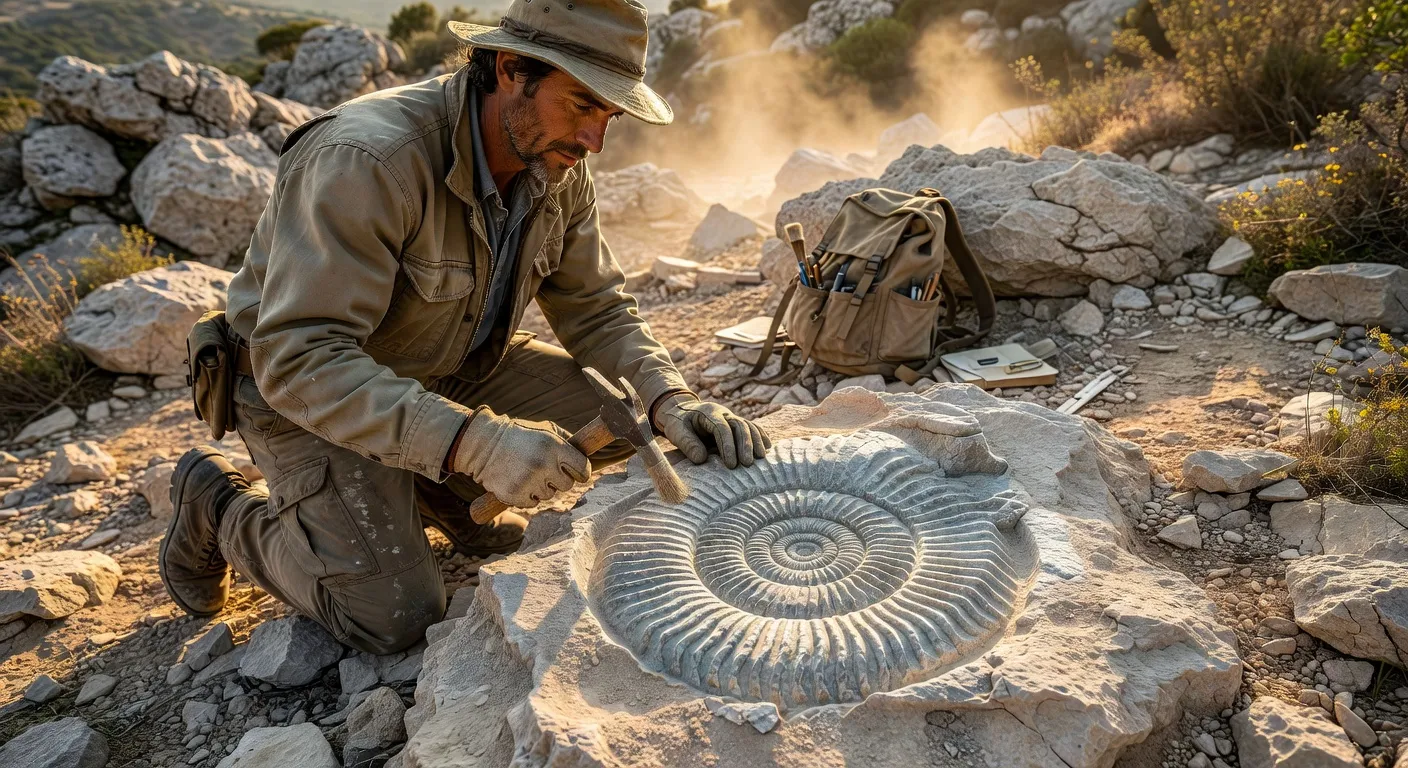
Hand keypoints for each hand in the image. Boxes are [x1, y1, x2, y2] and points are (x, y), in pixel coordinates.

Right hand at [452, 408, 589, 506]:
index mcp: (554, 446)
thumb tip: (588, 452)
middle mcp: (543, 464)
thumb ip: (567, 441)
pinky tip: (518, 481)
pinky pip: (532, 503)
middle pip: (567, 485)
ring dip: (541, 487)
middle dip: (559, 479)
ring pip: (549, 495)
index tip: (576, 472)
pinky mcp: (514, 495)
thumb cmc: (519, 436)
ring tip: (526, 472)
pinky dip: (527, 496)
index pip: (583, 468)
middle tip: (544, 470)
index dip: (581, 472)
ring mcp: (528, 481)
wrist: (482, 444)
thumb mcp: (545, 430)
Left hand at [655, 394, 770, 467]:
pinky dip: (760, 435)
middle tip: (748, 464)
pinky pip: (751, 426)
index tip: (731, 464)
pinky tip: (767, 447)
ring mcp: (731, 416)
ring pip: (748, 425)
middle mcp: (723, 412)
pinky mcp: (735, 422)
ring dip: (755, 441)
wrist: (680, 411)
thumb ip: (687, 444)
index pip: (722, 428)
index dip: (728, 446)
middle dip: (745, 445)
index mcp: (708, 413)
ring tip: (760, 458)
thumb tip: (701, 459)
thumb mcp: (676, 431)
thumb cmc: (677, 423)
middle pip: (739, 425)